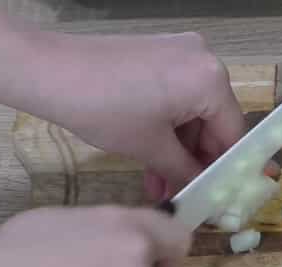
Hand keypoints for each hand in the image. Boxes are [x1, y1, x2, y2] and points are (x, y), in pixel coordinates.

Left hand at [42, 31, 280, 199]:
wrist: (47, 70)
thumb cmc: (102, 107)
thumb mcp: (152, 149)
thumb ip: (188, 172)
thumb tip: (208, 193)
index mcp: (211, 80)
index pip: (234, 134)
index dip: (230, 170)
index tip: (227, 196)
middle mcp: (205, 60)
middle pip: (215, 123)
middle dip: (198, 161)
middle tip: (187, 194)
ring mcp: (182, 55)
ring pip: (194, 113)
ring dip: (180, 150)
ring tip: (162, 186)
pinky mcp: (162, 56)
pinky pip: (178, 98)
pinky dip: (169, 128)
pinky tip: (154, 160)